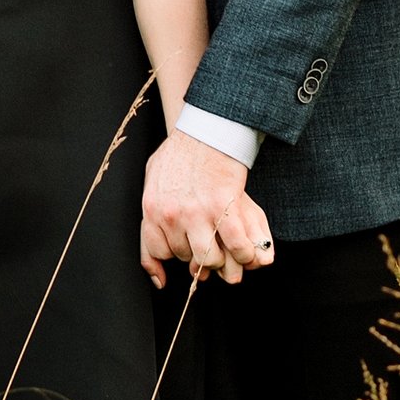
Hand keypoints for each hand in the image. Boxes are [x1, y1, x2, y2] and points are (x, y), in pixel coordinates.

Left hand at [140, 133, 274, 288]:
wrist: (207, 130)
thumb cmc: (182, 151)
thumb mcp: (153, 176)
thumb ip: (152, 206)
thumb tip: (152, 232)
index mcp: (152, 209)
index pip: (155, 252)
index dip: (168, 262)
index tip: (175, 268)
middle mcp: (172, 216)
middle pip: (184, 257)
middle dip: (197, 256)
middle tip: (209, 248)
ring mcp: (198, 214)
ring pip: (209, 258)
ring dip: (222, 260)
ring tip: (230, 254)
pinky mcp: (224, 208)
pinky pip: (235, 246)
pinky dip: (243, 254)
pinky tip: (247, 253)